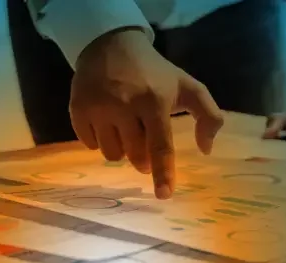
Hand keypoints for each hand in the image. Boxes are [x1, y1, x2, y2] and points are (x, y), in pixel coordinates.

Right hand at [70, 28, 224, 198]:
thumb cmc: (154, 73)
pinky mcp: (78, 109)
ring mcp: (98, 108)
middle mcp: (123, 105)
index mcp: (154, 101)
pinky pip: (91, 145)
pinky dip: (101, 140)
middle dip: (143, 157)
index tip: (164, 195)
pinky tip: (107, 122)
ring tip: (126, 128)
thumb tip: (206, 149)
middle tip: (144, 138)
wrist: (110, 44)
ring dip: (122, 149)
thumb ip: (208, 116)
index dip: (163, 173)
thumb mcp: (188, 86)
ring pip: (112, 155)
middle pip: (135, 155)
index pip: (160, 145)